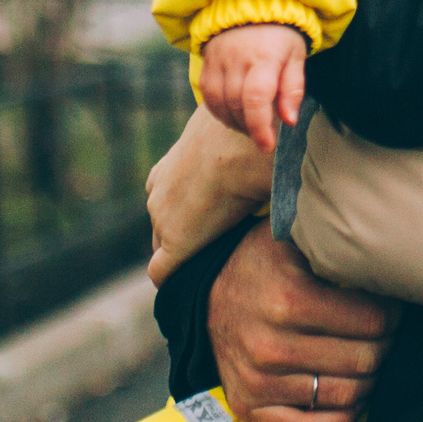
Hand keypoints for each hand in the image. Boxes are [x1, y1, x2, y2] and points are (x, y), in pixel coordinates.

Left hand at [147, 106, 275, 284]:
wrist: (241, 149)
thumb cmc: (243, 135)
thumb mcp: (231, 134)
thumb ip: (235, 144)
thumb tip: (265, 140)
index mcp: (166, 172)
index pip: (165, 201)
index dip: (183, 212)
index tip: (204, 219)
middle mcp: (157, 196)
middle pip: (161, 226)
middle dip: (180, 235)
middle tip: (214, 245)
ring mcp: (162, 221)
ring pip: (163, 248)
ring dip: (184, 256)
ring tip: (210, 267)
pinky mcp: (176, 244)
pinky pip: (161, 272)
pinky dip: (172, 279)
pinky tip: (191, 287)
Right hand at [200, 22, 307, 151]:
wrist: (252, 6)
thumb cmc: (281, 36)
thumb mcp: (296, 57)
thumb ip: (293, 89)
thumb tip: (289, 121)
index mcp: (265, 56)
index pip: (256, 98)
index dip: (260, 127)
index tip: (267, 146)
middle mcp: (237, 58)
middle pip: (236, 104)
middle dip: (250, 128)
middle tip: (264, 136)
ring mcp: (218, 60)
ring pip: (219, 103)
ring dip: (234, 122)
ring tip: (250, 127)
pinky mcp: (206, 64)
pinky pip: (208, 96)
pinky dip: (220, 112)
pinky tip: (234, 116)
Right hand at [208, 224, 398, 421]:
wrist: (205, 295)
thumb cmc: (264, 262)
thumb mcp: (295, 237)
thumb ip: (336, 242)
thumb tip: (389, 248)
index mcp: (288, 300)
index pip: (375, 322)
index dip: (392, 313)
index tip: (388, 306)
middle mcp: (270, 346)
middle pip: (366, 360)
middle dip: (384, 345)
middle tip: (381, 333)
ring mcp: (257, 381)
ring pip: (348, 396)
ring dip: (367, 379)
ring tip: (364, 356)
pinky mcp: (248, 406)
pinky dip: (340, 418)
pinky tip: (348, 395)